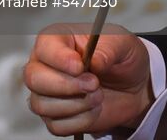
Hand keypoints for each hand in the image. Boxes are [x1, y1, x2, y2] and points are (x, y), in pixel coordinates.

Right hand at [24, 26, 154, 135]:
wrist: (132, 86)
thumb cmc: (120, 58)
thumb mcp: (123, 43)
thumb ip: (109, 50)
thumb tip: (95, 61)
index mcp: (57, 40)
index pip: (45, 48)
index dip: (60, 59)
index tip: (80, 66)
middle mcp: (45, 65)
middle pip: (34, 79)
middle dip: (66, 85)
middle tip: (93, 83)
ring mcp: (47, 92)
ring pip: (42, 105)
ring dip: (75, 105)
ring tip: (97, 96)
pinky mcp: (56, 115)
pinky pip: (56, 126)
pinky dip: (79, 122)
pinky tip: (92, 110)